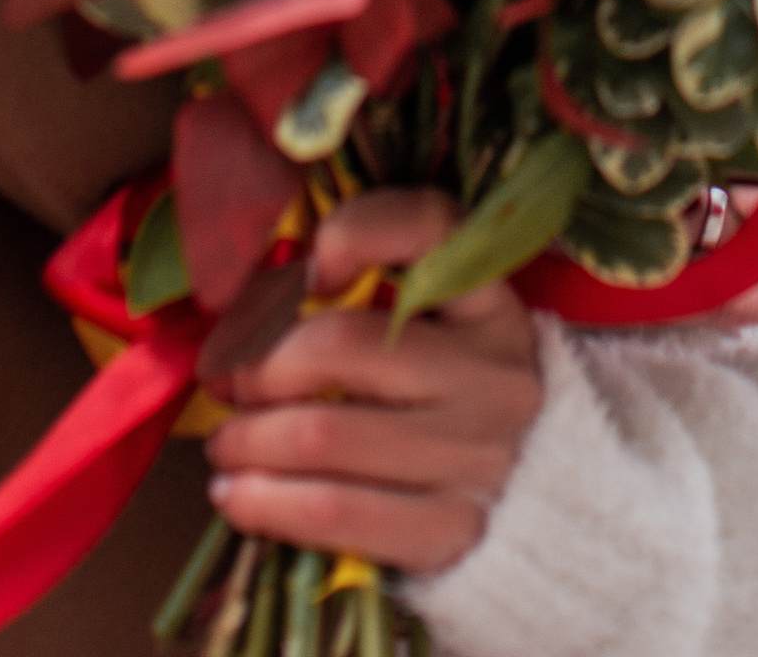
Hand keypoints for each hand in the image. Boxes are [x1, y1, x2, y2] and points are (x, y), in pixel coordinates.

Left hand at [208, 189, 543, 579]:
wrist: (532, 507)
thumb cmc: (451, 399)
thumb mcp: (437, 328)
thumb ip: (366, 292)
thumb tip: (261, 302)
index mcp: (490, 303)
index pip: (428, 226)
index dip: (356, 232)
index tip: (313, 269)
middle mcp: (492, 373)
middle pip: (341, 345)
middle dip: (257, 363)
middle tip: (226, 381)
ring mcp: (476, 456)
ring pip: (322, 434)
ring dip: (247, 439)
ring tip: (224, 443)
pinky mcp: (450, 530)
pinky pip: (334, 513)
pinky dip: (265, 504)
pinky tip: (233, 496)